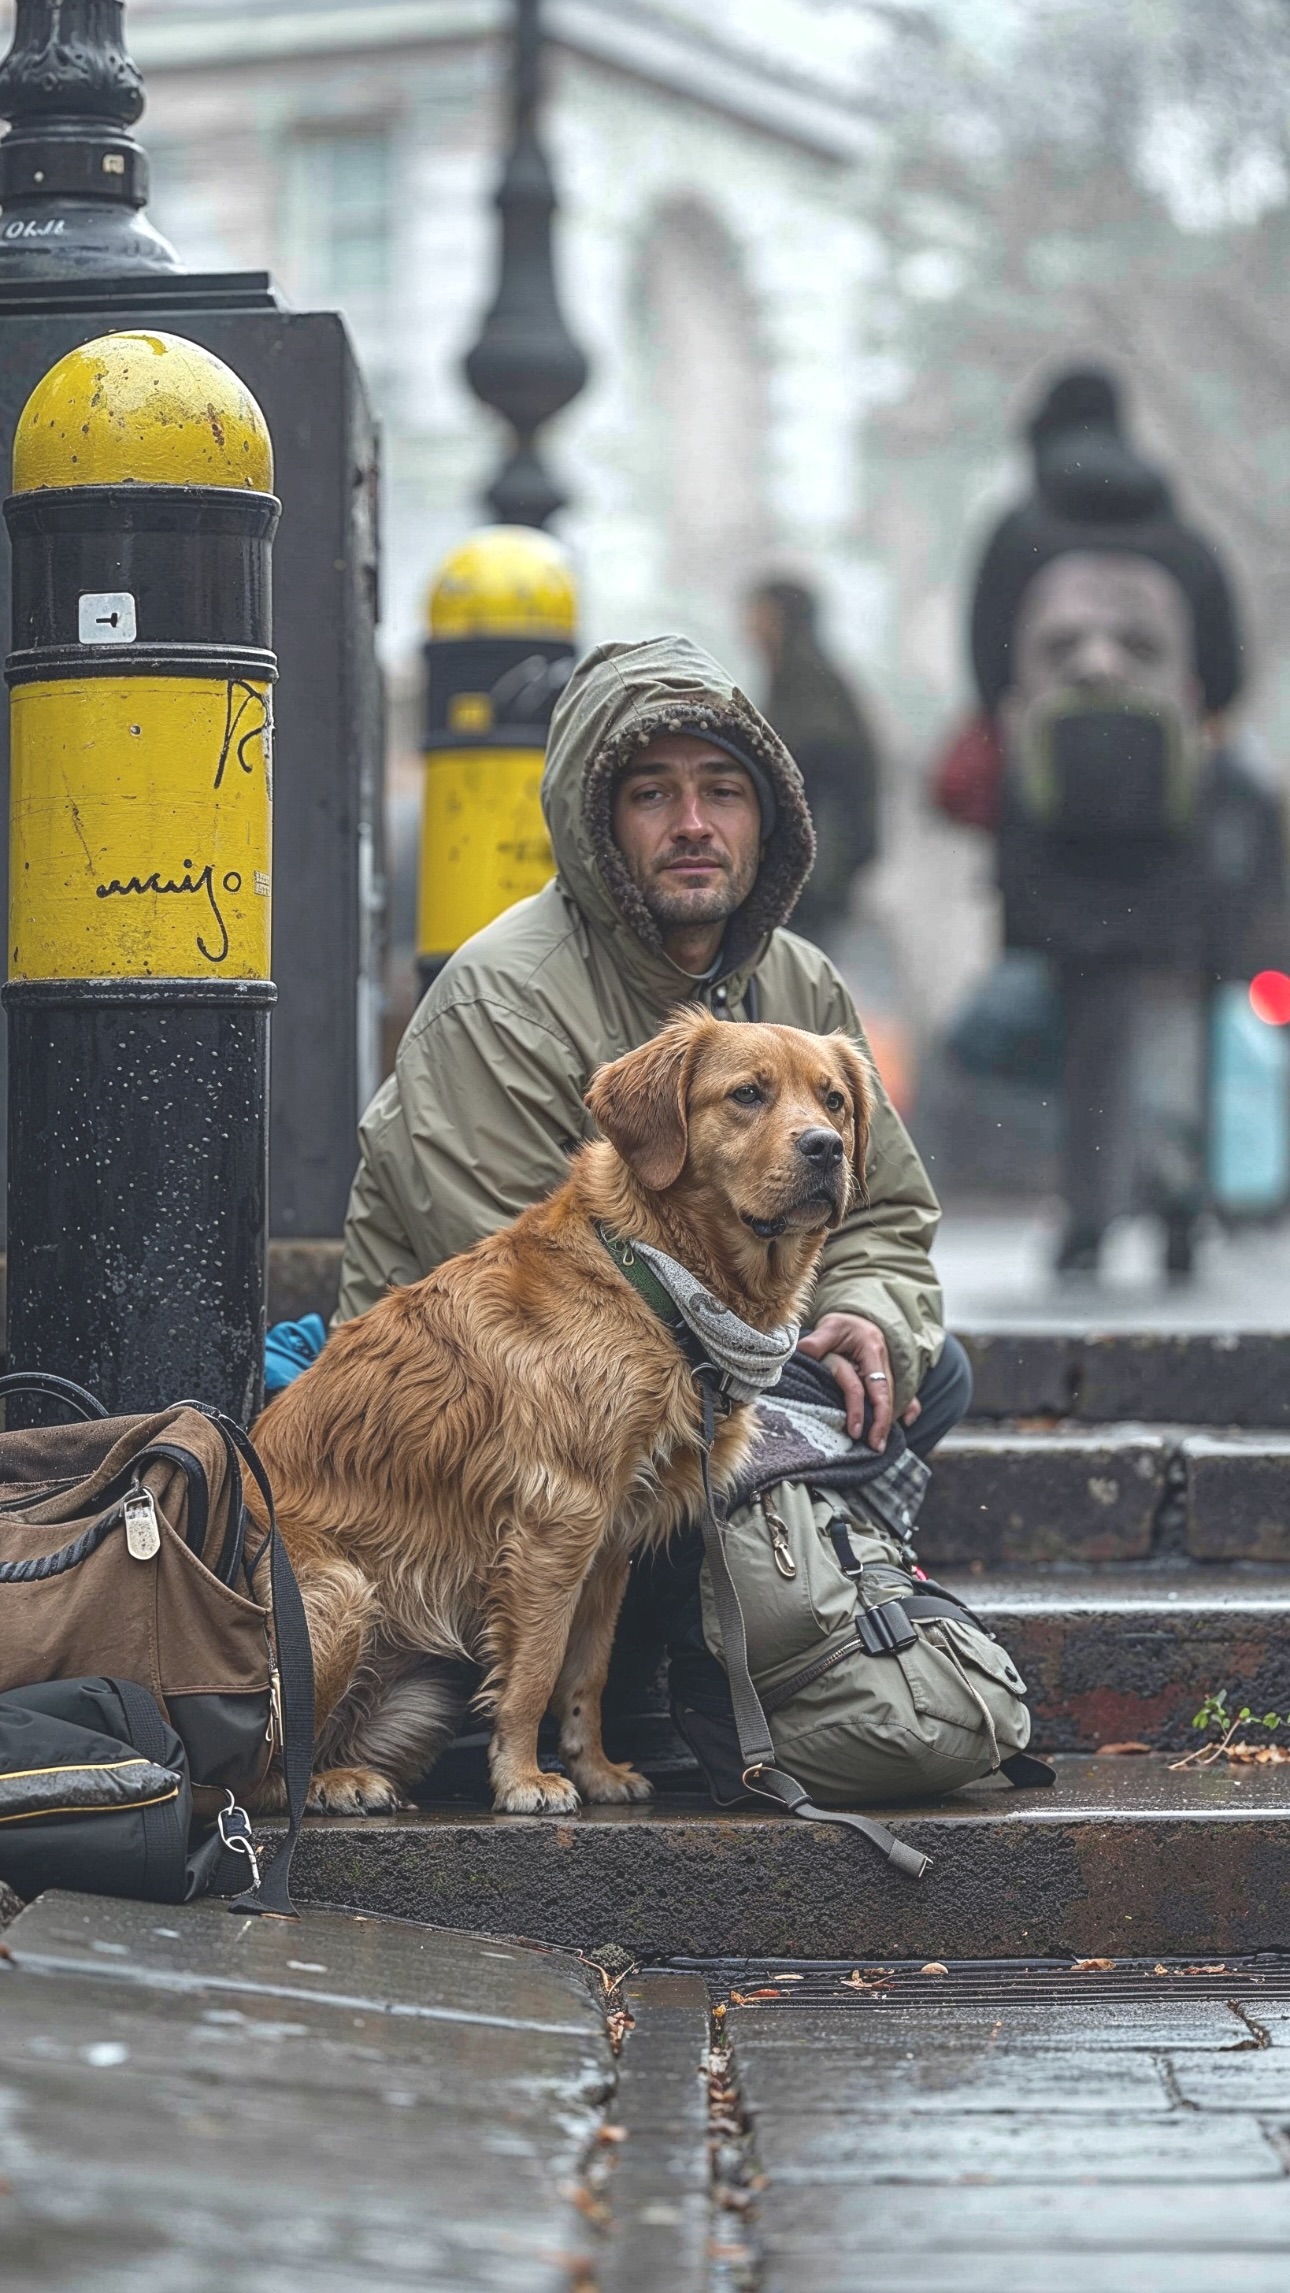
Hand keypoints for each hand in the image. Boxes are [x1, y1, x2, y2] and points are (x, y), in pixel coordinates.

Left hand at [798, 1314, 921, 1452]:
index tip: (859, 1432)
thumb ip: (817, 1341)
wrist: (856, 1317)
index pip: (877, 1386)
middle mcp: (884, 1362)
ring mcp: (888, 1369)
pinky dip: (908, 1406)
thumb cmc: (841, 1324)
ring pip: (893, 1398)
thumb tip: (802, 1353)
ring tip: (879, 1445)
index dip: (871, 1411)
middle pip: (888, 1398)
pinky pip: (902, 1392)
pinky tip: (908, 1421)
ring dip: (888, 1421)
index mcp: (872, 1351)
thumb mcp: (829, 1327)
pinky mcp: (886, 1375)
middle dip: (883, 1424)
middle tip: (876, 1447)